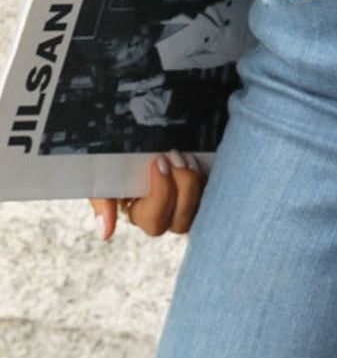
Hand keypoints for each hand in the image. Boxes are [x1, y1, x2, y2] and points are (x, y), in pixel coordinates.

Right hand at [89, 149, 207, 240]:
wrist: (139, 123)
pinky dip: (208, 177)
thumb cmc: (116, 154)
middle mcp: (164, 213)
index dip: (160, 194)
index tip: (158, 161)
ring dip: (196, 182)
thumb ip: (102, 201)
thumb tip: (106, 233)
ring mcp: (185, 202)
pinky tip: (197, 157)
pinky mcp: (202, 187)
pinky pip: (214, 194)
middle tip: (174, 156)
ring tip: (186, 156)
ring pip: (199, 210)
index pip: (154, 221)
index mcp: (139, 213)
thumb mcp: (102, 173)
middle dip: (182, 187)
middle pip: (180, 222)